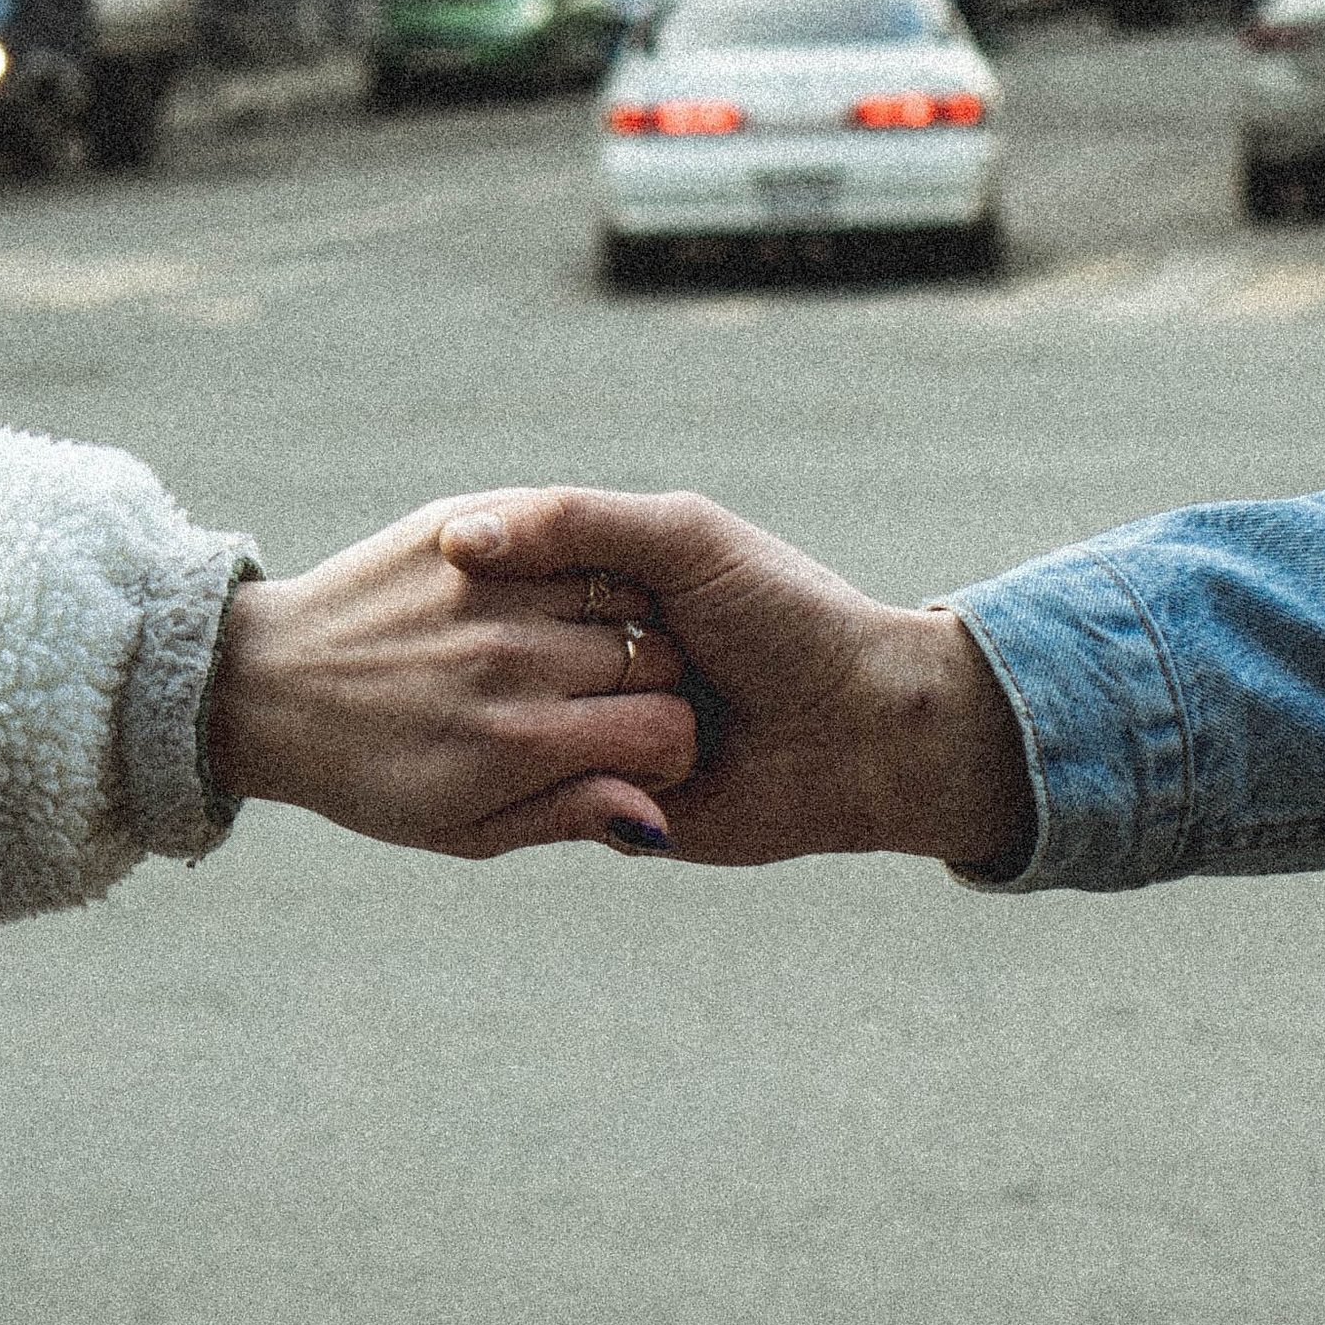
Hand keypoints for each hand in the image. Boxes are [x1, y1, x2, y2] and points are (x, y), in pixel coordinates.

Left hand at [207, 503, 697, 857]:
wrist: (262, 688)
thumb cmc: (369, 776)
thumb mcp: (465, 828)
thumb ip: (566, 817)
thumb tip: (659, 821)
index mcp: (519, 741)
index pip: (666, 732)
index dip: (664, 747)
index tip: (631, 749)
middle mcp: (510, 658)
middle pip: (654, 656)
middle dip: (648, 680)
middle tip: (604, 695)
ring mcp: (485, 587)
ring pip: (621, 586)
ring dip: (619, 614)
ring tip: (578, 643)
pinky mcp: (453, 528)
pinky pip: (563, 531)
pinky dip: (576, 561)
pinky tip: (549, 593)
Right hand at [437, 491, 1029, 872]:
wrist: (869, 731)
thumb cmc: (787, 614)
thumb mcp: (683, 540)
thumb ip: (575, 522)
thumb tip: (456, 540)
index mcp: (604, 581)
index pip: (504, 576)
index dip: (507, 585)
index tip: (544, 590)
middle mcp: (593, 655)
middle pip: (504, 658)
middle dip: (543, 663)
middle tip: (667, 657)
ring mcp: (598, 730)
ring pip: (522, 733)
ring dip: (577, 730)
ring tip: (687, 712)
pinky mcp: (613, 800)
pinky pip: (558, 801)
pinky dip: (591, 785)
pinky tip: (661, 770)